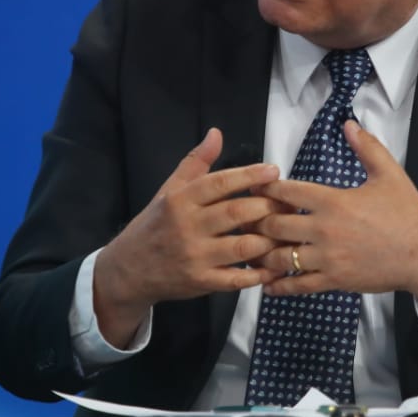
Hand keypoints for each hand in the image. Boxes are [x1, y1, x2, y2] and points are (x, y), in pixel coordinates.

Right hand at [93, 128, 282, 345]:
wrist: (129, 270)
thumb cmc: (155, 225)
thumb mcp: (169, 190)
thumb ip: (195, 163)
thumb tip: (216, 133)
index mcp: (180, 200)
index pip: (219, 183)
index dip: (248, 175)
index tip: (274, 171)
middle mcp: (187, 227)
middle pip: (236, 213)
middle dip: (267, 206)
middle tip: (288, 203)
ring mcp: (195, 257)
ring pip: (242, 247)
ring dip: (269, 240)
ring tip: (287, 232)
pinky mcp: (201, 282)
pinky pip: (236, 279)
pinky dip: (259, 274)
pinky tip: (275, 266)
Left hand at [251, 120, 417, 313]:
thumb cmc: (407, 214)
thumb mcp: (390, 174)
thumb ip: (367, 148)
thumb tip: (349, 124)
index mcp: (333, 201)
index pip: (286, 192)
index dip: (265, 189)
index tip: (253, 189)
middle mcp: (325, 230)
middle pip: (274, 226)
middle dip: (256, 223)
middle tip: (243, 221)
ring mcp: (328, 258)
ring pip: (280, 258)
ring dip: (262, 255)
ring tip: (249, 251)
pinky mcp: (334, 280)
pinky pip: (298, 285)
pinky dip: (279, 286)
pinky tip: (267, 283)